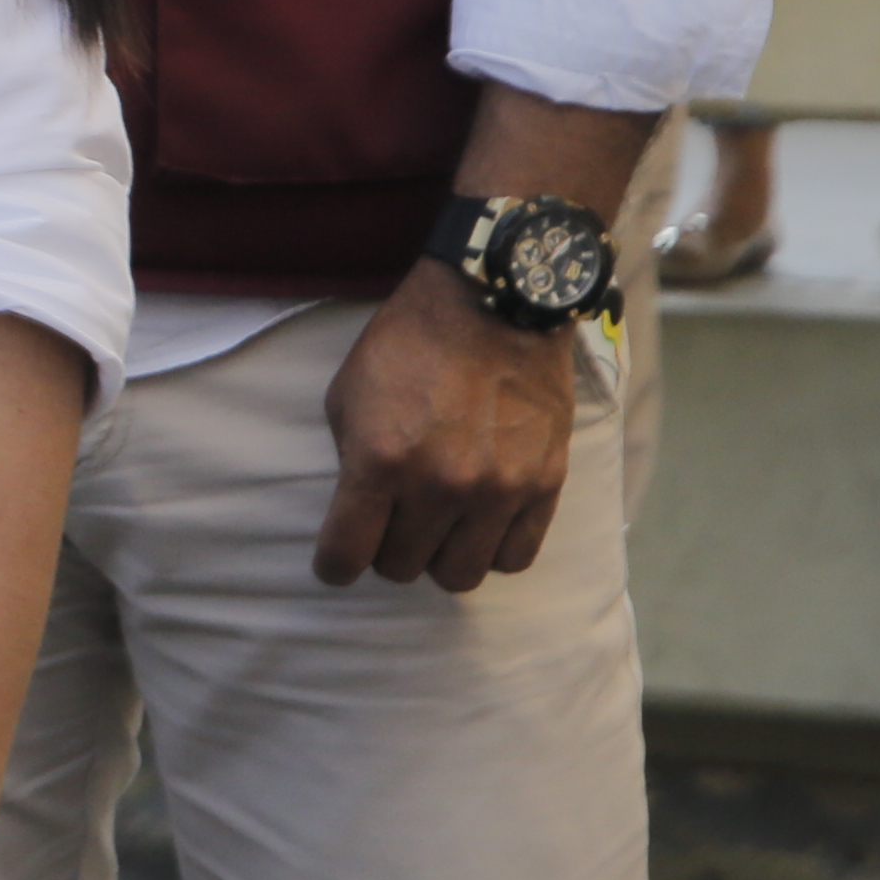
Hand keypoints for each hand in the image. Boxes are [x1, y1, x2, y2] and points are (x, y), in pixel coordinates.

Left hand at [313, 262, 577, 590]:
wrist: (496, 305)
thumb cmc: (409, 346)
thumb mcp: (349, 396)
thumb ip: (352, 462)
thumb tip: (359, 514)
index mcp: (381, 460)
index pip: (347, 554)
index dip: (334, 565)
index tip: (336, 561)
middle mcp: (441, 484)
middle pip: (402, 568)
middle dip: (387, 551)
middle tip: (391, 522)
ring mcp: (498, 489)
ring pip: (459, 575)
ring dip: (439, 557)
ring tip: (437, 526)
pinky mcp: (544, 485)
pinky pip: (515, 558)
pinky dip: (491, 550)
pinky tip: (479, 524)